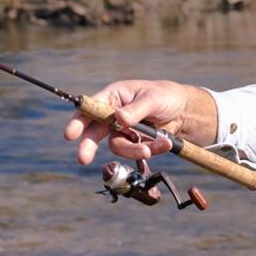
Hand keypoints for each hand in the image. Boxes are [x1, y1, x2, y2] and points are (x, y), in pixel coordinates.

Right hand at [64, 79, 214, 165]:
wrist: (184, 112)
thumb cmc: (165, 96)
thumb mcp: (153, 99)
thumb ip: (136, 109)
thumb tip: (119, 119)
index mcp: (113, 97)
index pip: (91, 108)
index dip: (79, 121)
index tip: (71, 134)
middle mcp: (113, 115)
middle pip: (94, 132)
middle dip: (88, 146)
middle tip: (83, 158)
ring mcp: (123, 131)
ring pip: (118, 147)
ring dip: (133, 150)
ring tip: (149, 149)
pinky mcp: (135, 143)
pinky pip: (136, 152)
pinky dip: (151, 150)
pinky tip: (164, 143)